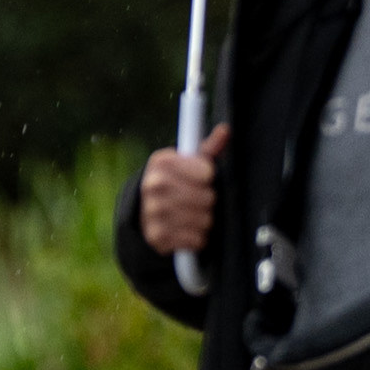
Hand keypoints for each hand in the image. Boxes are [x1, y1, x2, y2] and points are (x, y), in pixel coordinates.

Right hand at [140, 125, 227, 255]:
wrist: (143, 213)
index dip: (209, 177)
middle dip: (208, 201)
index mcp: (161, 162)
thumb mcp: (188, 163)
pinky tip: (187, 229)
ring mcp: (153, 212)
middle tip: (197, 200)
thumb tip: (226, 130)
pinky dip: (197, 237)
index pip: (207, 172)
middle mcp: (153, 185)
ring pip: (204, 219)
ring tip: (193, 214)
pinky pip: (197, 239)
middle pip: (208, 198)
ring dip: (204, 220)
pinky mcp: (157, 236)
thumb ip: (208, 149)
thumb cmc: (174, 184)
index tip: (203, 178)